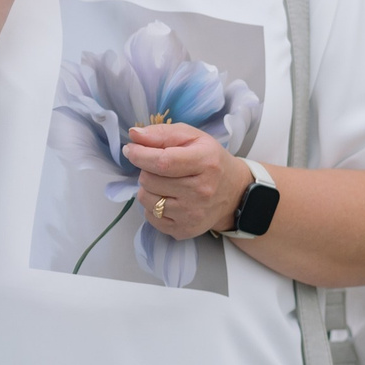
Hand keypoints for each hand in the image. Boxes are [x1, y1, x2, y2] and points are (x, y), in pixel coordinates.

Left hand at [125, 125, 249, 239]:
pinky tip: (168, 199)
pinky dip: (153, 206)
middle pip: (150, 181)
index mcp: (205, 163)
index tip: (131, 149)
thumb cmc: (209, 160)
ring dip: (148, 189)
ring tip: (164, 184)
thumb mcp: (192, 137)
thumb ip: (162, 133)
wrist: (233, 193)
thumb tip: (134, 135)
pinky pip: (151, 217)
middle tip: (159, 168)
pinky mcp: (184, 230)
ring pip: (146, 200)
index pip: (162, 162)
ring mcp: (192, 214)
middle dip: (146, 170)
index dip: (140, 155)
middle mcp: (201, 191)